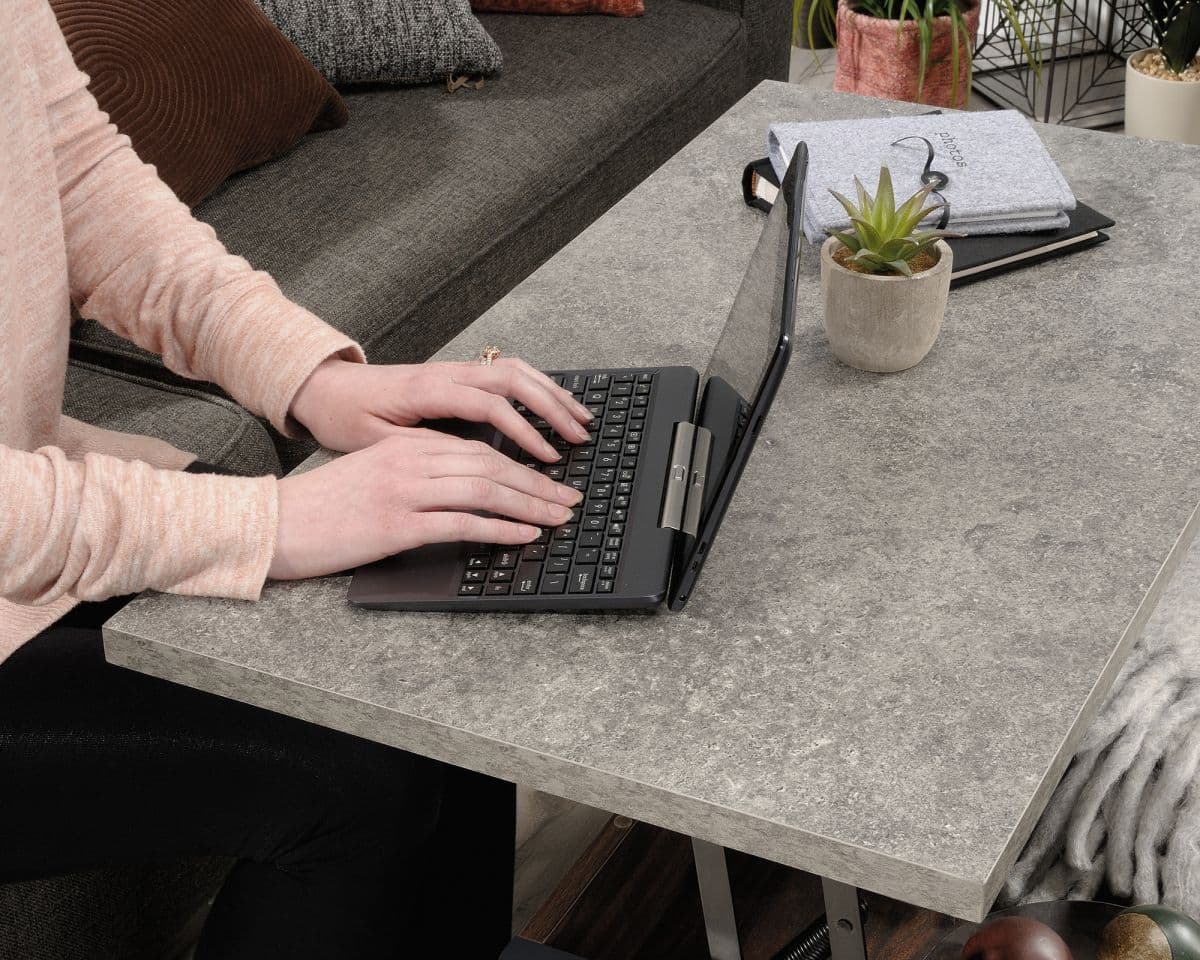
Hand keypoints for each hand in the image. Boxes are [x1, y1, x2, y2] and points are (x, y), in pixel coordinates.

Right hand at [268, 430, 582, 579]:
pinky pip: (462, 523)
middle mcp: (410, 461)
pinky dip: (500, 529)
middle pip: (491, 466)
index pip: (479, 449)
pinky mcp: (397, 525)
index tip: (550, 480)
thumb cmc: (325, 507)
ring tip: (560, 518)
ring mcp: (404, 491)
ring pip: (484, 490)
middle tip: (571, 499)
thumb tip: (467, 491)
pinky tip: (525, 535)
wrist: (275, 524)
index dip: (522, 464)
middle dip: (538, 484)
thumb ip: (418, 473)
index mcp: (407, 446)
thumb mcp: (374, 475)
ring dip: (530, 505)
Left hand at [289, 356, 594, 461]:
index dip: (524, 432)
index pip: (491, 405)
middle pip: (515, 380)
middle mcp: (447, 373)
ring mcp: (455, 369)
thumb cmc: (346, 417)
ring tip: (580, 418)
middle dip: (553, 408)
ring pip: (516, 370)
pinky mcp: (458, 373)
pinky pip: (506, 371)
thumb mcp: (376, 443)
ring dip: (552, 393)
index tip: (547, 458)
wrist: (324, 387)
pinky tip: (553, 404)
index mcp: (428, 389)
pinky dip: (536, 386)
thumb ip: (421, 449)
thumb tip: (466, 465)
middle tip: (580, 437)